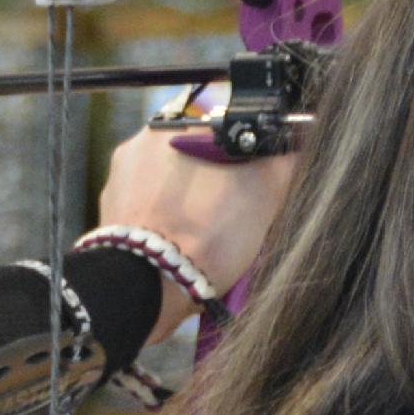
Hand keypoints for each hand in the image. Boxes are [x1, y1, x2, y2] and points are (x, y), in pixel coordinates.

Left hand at [95, 120, 303, 340]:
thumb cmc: (205, 234)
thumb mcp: (264, 192)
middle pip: (197, 156)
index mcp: (173, 126)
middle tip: (239, 211)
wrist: (147, 289)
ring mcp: (120, 184)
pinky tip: (189, 247)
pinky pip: (154, 215)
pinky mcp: (113, 219)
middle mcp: (138, 146)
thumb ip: (284, 159)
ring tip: (215, 235)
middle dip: (220, 180)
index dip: (248, 151)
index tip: (259, 177)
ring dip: (196, 205)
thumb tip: (300, 141)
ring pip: (175, 188)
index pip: (223, 125)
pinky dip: (173, 226)